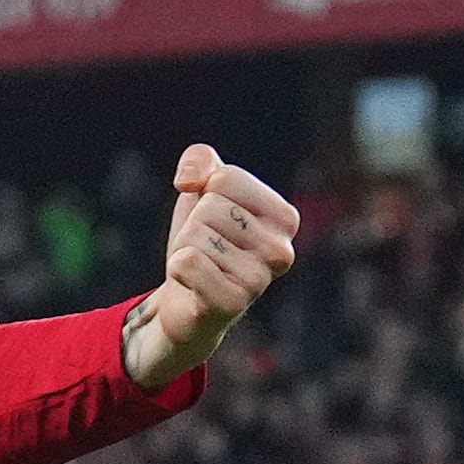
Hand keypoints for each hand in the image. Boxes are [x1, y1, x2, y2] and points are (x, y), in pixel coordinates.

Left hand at [130, 142, 299, 379]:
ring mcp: (259, 280)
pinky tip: (191, 284)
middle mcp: (281, 250)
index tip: (213, 221)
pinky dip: (177, 268)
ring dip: (185, 249)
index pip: (225, 178)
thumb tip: (190, 179)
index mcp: (285, 218)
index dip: (204, 195)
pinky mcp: (232, 304)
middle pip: (210, 207)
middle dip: (193, 226)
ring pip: (195, 235)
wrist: (188, 302)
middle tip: (205, 250)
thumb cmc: (204, 243)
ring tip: (200, 268)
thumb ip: (201, 159)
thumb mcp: (203, 191)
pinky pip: (188, 262)